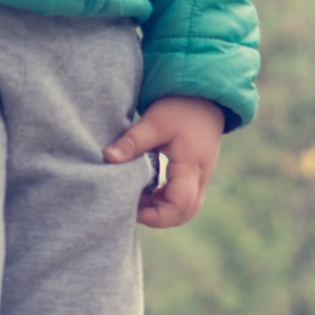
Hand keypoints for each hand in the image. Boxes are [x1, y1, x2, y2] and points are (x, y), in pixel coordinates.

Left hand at [104, 95, 224, 227]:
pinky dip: (166, 201)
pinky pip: (185, 199)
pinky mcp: (197, 175)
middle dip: (159, 217)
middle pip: (184, 213)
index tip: (134, 210)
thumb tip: (108, 157)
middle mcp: (201, 177)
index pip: (180, 204)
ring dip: (162, 209)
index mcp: (191, 166)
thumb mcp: (154, 121)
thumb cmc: (181, 106)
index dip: (157, 215)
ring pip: (186, 209)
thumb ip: (133, 141)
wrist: (207, 97)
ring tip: (138, 197)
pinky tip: (148, 190)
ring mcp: (202, 178)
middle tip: (133, 207)